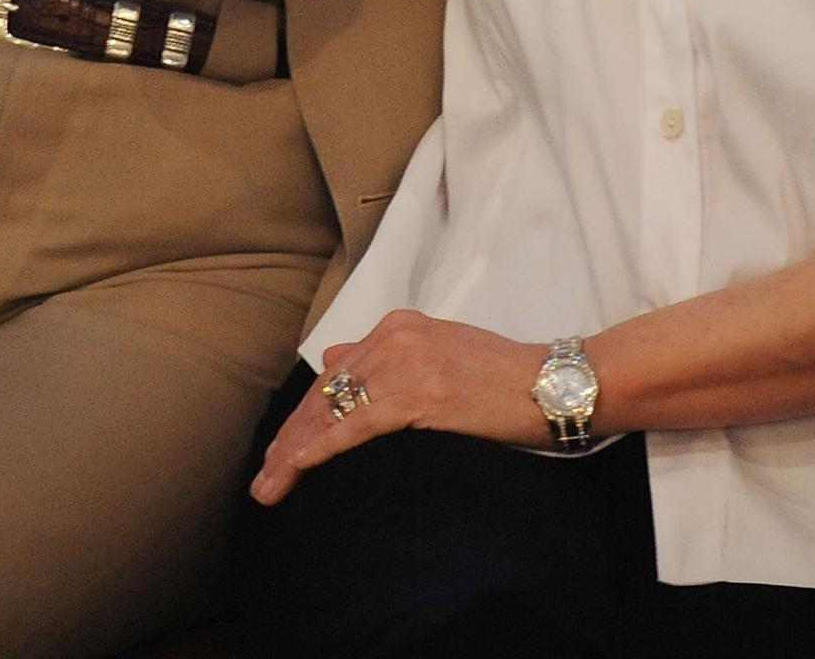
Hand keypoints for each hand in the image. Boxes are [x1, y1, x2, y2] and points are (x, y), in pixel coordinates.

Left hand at [249, 311, 546, 505]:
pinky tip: (299, 469)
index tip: (279, 454)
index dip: (301, 418)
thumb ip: (386, 356)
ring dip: (295, 453)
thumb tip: (333, 361)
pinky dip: (322, 448)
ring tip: (271, 489)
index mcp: (399, 325)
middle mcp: (398, 336)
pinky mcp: (424, 393)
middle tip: (263, 481)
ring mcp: (410, 362)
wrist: (551, 382)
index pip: (334, 376)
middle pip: (326, 394)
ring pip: (334, 411)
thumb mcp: (438, 351)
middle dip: (289, 440)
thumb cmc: (500, 376)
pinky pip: (358, 424)